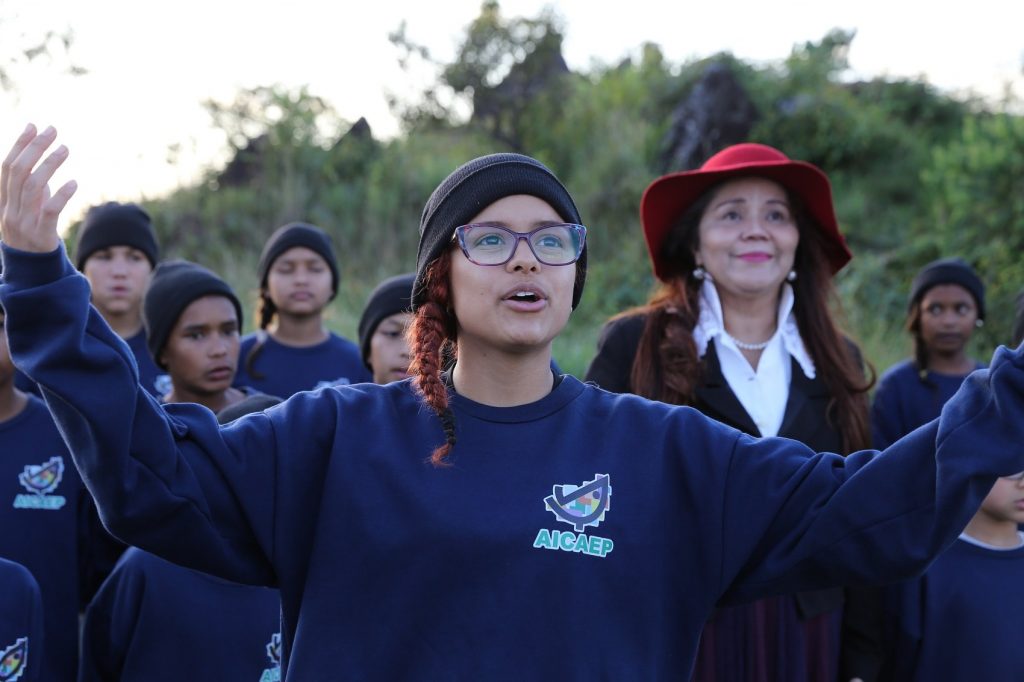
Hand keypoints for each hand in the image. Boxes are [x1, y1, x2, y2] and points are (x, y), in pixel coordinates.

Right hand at [0, 124, 76, 252]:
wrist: (33, 271)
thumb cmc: (33, 234)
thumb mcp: (28, 208)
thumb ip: (32, 187)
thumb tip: (43, 161)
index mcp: (4, 201)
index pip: (7, 167)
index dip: (19, 145)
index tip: (32, 125)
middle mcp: (10, 210)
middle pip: (19, 172)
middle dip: (34, 148)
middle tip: (52, 130)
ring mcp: (23, 223)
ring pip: (32, 187)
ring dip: (49, 165)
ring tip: (65, 149)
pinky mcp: (40, 236)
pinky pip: (49, 212)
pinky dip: (61, 195)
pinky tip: (74, 183)